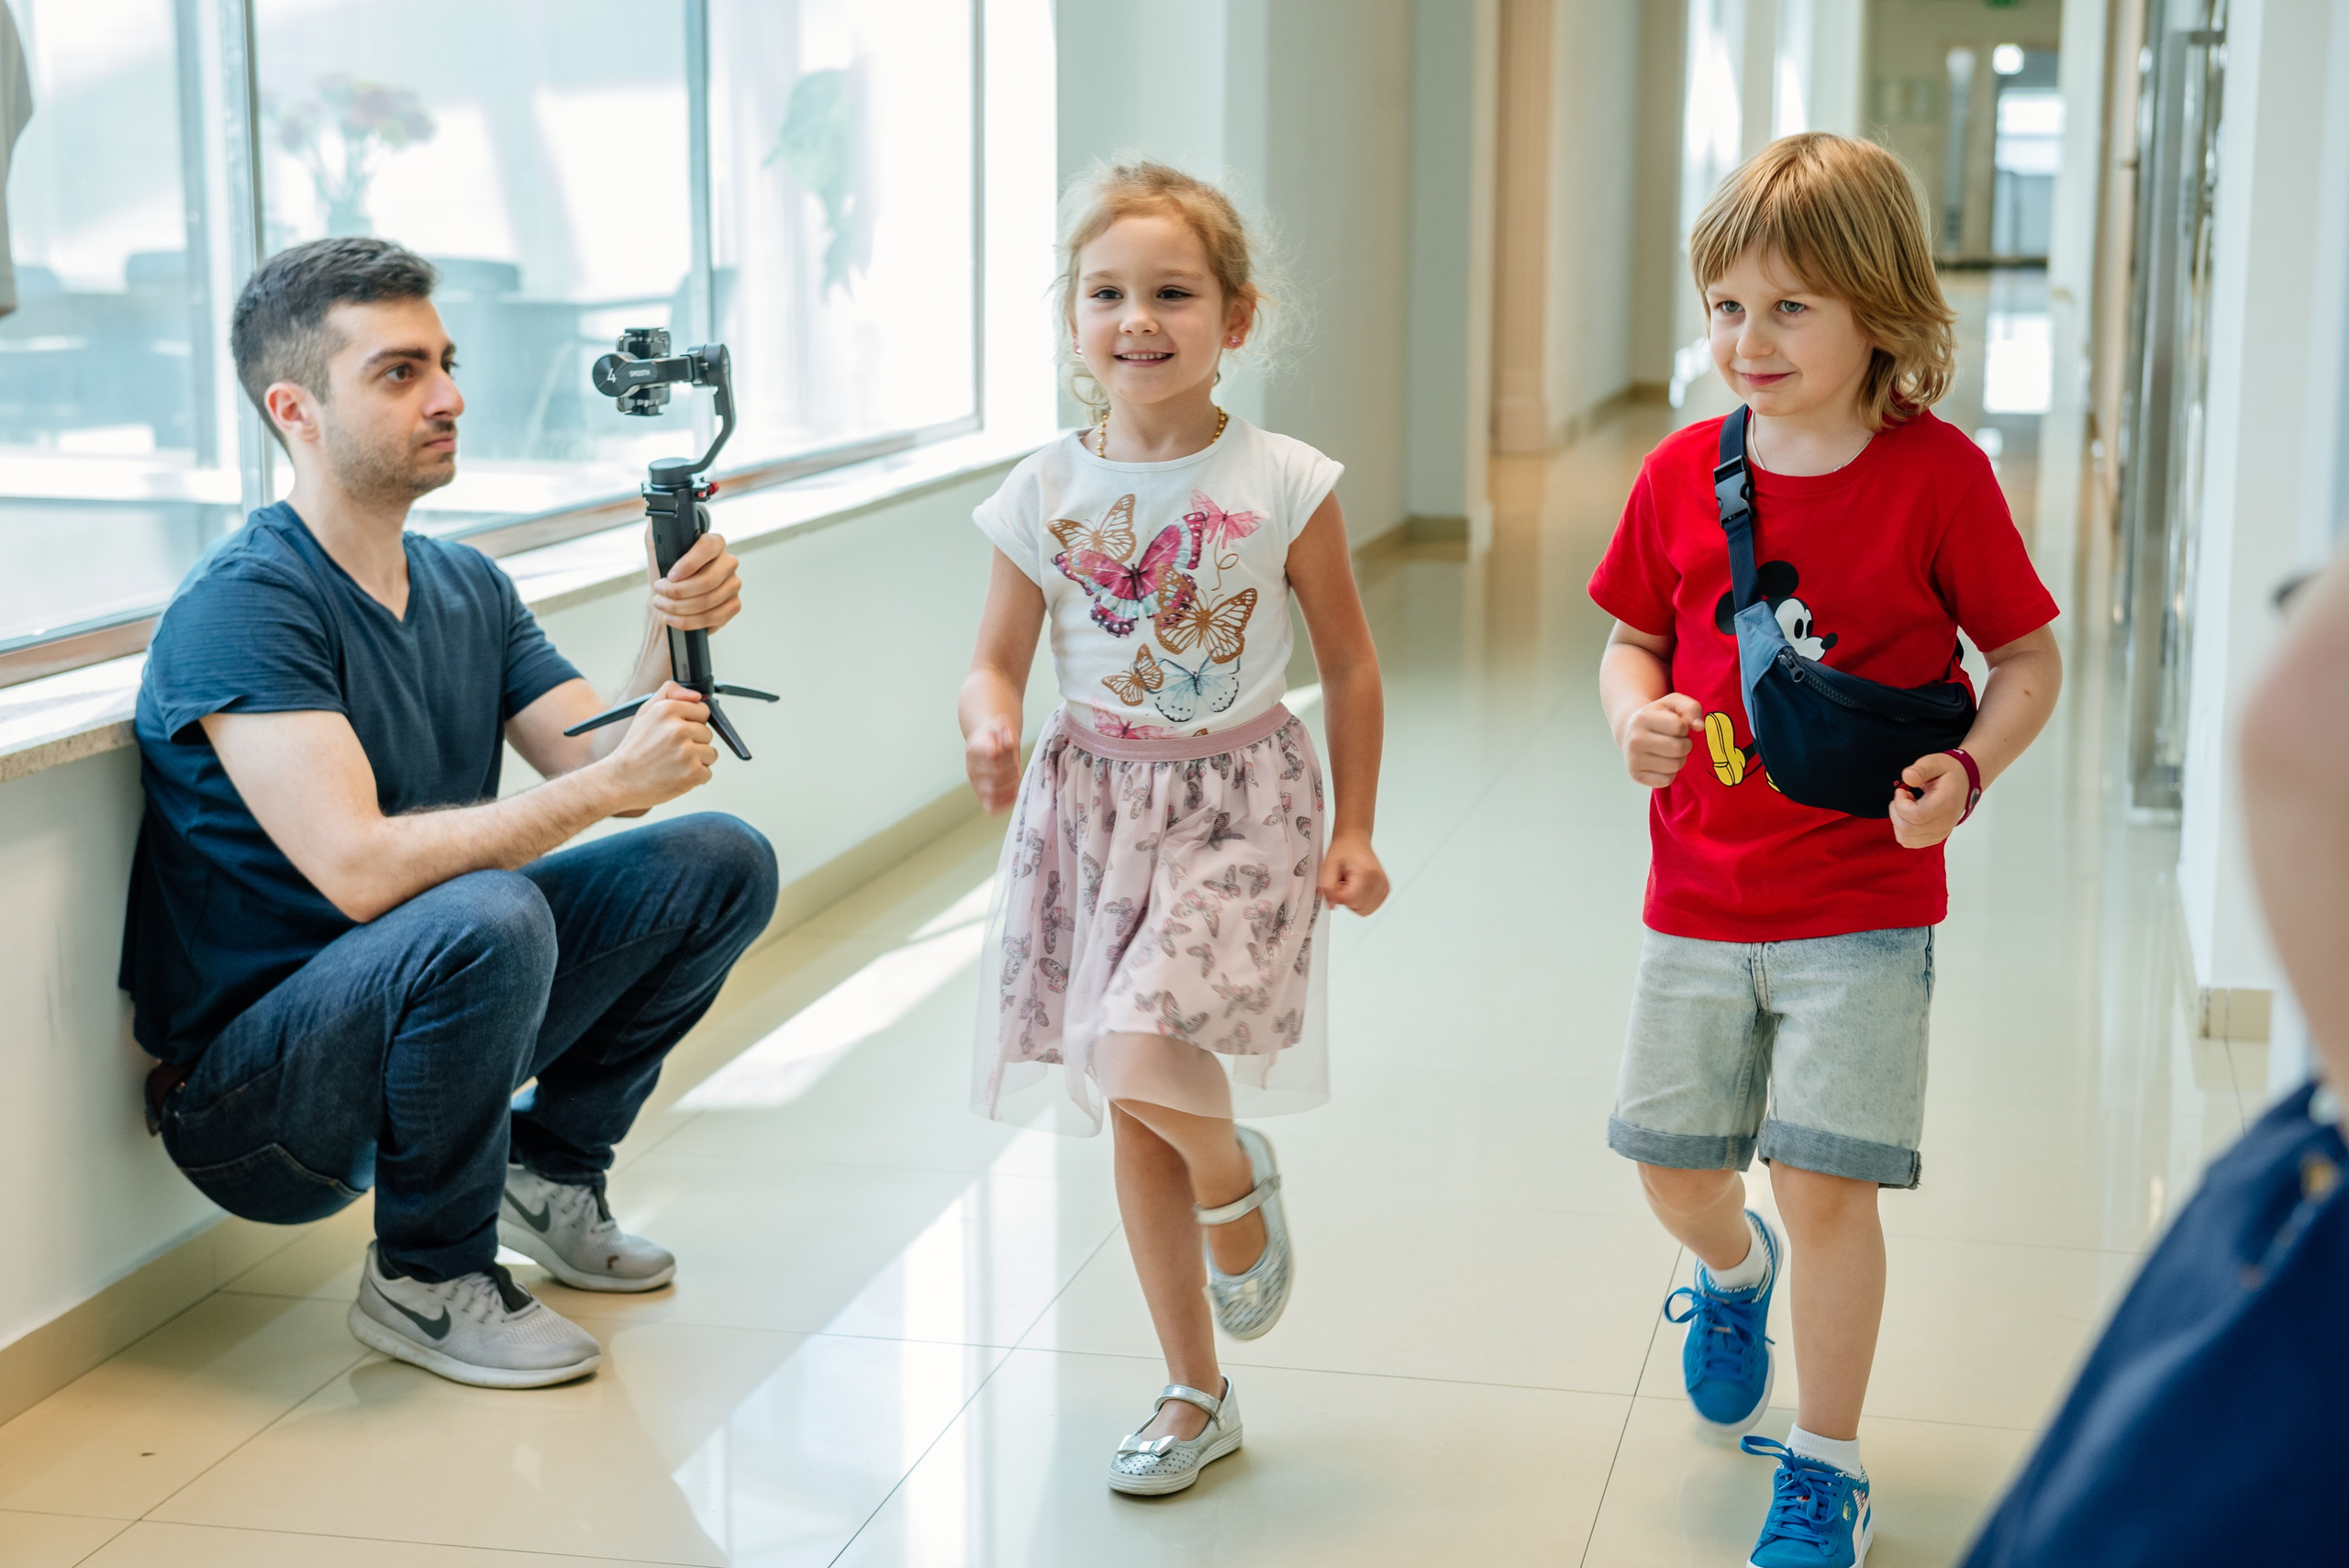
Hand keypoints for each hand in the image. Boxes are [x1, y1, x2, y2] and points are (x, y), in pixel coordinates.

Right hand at [600, 682, 717, 812]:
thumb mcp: (645, 712)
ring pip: (711, 753)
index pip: (703, 711)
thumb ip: (669, 694)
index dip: (693, 722)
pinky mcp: (692, 773)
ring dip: (697, 761)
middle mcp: (678, 729)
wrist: (620, 780)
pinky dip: (695, 778)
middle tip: (671, 750)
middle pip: (708, 734)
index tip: (679, 732)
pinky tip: (676, 775)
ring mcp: (686, 752)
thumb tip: (695, 695)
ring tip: (674, 763)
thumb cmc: (634, 749)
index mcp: (667, 710)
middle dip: (694, 743)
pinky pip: (708, 773)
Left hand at [647, 528, 742, 633]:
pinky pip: (714, 617)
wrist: (669, 602)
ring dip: (680, 608)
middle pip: (708, 580)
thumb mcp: (657, 552)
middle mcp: (728, 563)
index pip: (708, 547)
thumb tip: (655, 520)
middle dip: (679, 591)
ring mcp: (733, 585)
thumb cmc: (666, 577)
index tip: (670, 576)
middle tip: (661, 592)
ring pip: (709, 601)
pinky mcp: (733, 606)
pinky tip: (675, 619)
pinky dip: (689, 622)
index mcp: (714, 544)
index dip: (689, 564)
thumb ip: (657, 534)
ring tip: (663, 606)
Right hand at [964, 711, 1021, 812]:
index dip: (1008, 752)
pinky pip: (991, 806)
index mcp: (974, 748)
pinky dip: (1004, 803)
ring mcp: (975, 783)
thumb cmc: (997, 736)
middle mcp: (971, 767)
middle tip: (1016, 762)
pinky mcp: (981, 795)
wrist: (988, 742)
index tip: (1010, 745)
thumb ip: (1004, 726)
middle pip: (996, 773)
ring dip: (1011, 785)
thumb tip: (1008, 740)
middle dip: (1012, 768)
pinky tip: (1014, 794)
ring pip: (993, 791)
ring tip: (1016, 776)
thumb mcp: (1001, 725)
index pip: (993, 754)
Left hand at [1319, 830, 1388, 914]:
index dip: (1338, 895)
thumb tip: (1332, 906)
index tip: (1337, 882)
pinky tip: (1357, 888)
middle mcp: (1380, 881)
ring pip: (1364, 911)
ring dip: (1354, 901)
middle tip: (1343, 882)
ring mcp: (1384, 887)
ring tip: (1351, 884)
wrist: (1355, 840)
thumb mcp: (1328, 865)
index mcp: (1367, 873)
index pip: (1350, 900)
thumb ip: (1328, 887)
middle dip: (1346, 899)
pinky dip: (1361, 901)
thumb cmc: (1343, 849)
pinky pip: (1370, 907)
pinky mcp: (1385, 890)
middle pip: (1358, 908)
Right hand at [1620, 693, 1701, 787]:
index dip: (1684, 728)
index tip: (1677, 727)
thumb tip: (1699, 726)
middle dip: (1685, 745)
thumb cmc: (1657, 716)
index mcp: (1643, 718)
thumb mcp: (1672, 703)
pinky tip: (1663, 763)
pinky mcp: (1636, 775)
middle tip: (1677, 741)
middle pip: (1679, 748)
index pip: (1680, 727)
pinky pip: (1667, 780)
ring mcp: (1634, 759)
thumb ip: (1691, 708)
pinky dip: (1671, 773)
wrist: (1630, 731)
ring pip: (1675, 765)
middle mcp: (1635, 739)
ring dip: (1680, 759)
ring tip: (1670, 751)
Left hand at [1890, 751, 1967, 847]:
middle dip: (1896, 811)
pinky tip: (1910, 815)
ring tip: (1908, 806)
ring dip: (1898, 821)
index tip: (1902, 791)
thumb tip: (1907, 777)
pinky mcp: (1934, 838)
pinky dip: (1902, 830)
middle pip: (1907, 829)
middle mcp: (1944, 823)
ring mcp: (1940, 833)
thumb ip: (1920, 769)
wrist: (1964, 782)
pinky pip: (1909, 842)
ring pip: (1905, 838)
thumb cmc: (1948, 773)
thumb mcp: (1934, 762)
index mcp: (1945, 804)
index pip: (1915, 816)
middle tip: (1903, 797)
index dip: (1900, 804)